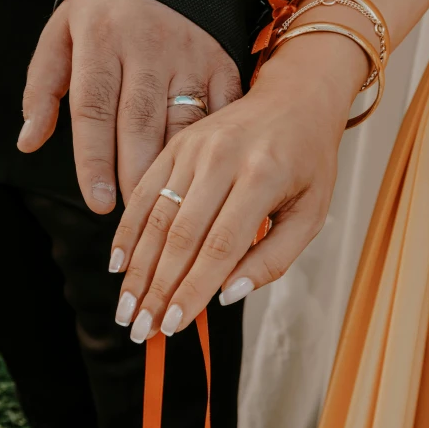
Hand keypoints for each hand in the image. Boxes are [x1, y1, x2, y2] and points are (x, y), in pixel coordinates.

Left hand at [17, 0, 241, 210]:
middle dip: (135, 174)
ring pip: (182, 122)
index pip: (93, 109)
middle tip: (132, 216)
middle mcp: (147, 46)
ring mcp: (189, 54)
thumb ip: (42, 86)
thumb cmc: (106, 8)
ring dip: (175, 168)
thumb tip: (29, 142)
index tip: (98, 203)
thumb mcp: (62, 31)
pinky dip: (216, 143)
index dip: (94, 161)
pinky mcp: (222, 60)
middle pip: (139, 122)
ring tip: (167, 206)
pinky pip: (222, 109)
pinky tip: (210, 173)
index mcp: (100, 39)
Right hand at [109, 31, 367, 342]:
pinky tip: (118, 262)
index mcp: (263, 176)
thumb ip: (274, 257)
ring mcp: (194, 147)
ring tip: (126, 307)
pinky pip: (145, 189)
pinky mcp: (177, 144)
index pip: (220, 245)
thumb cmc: (307, 162)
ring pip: (157, 216)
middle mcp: (222, 158)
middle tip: (140, 328)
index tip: (174, 324)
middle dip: (157, 288)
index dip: (194, 288)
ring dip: (137, 267)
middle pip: (181, 235)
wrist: (293, 99)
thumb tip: (228, 295)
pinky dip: (128, 229)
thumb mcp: (310, 212)